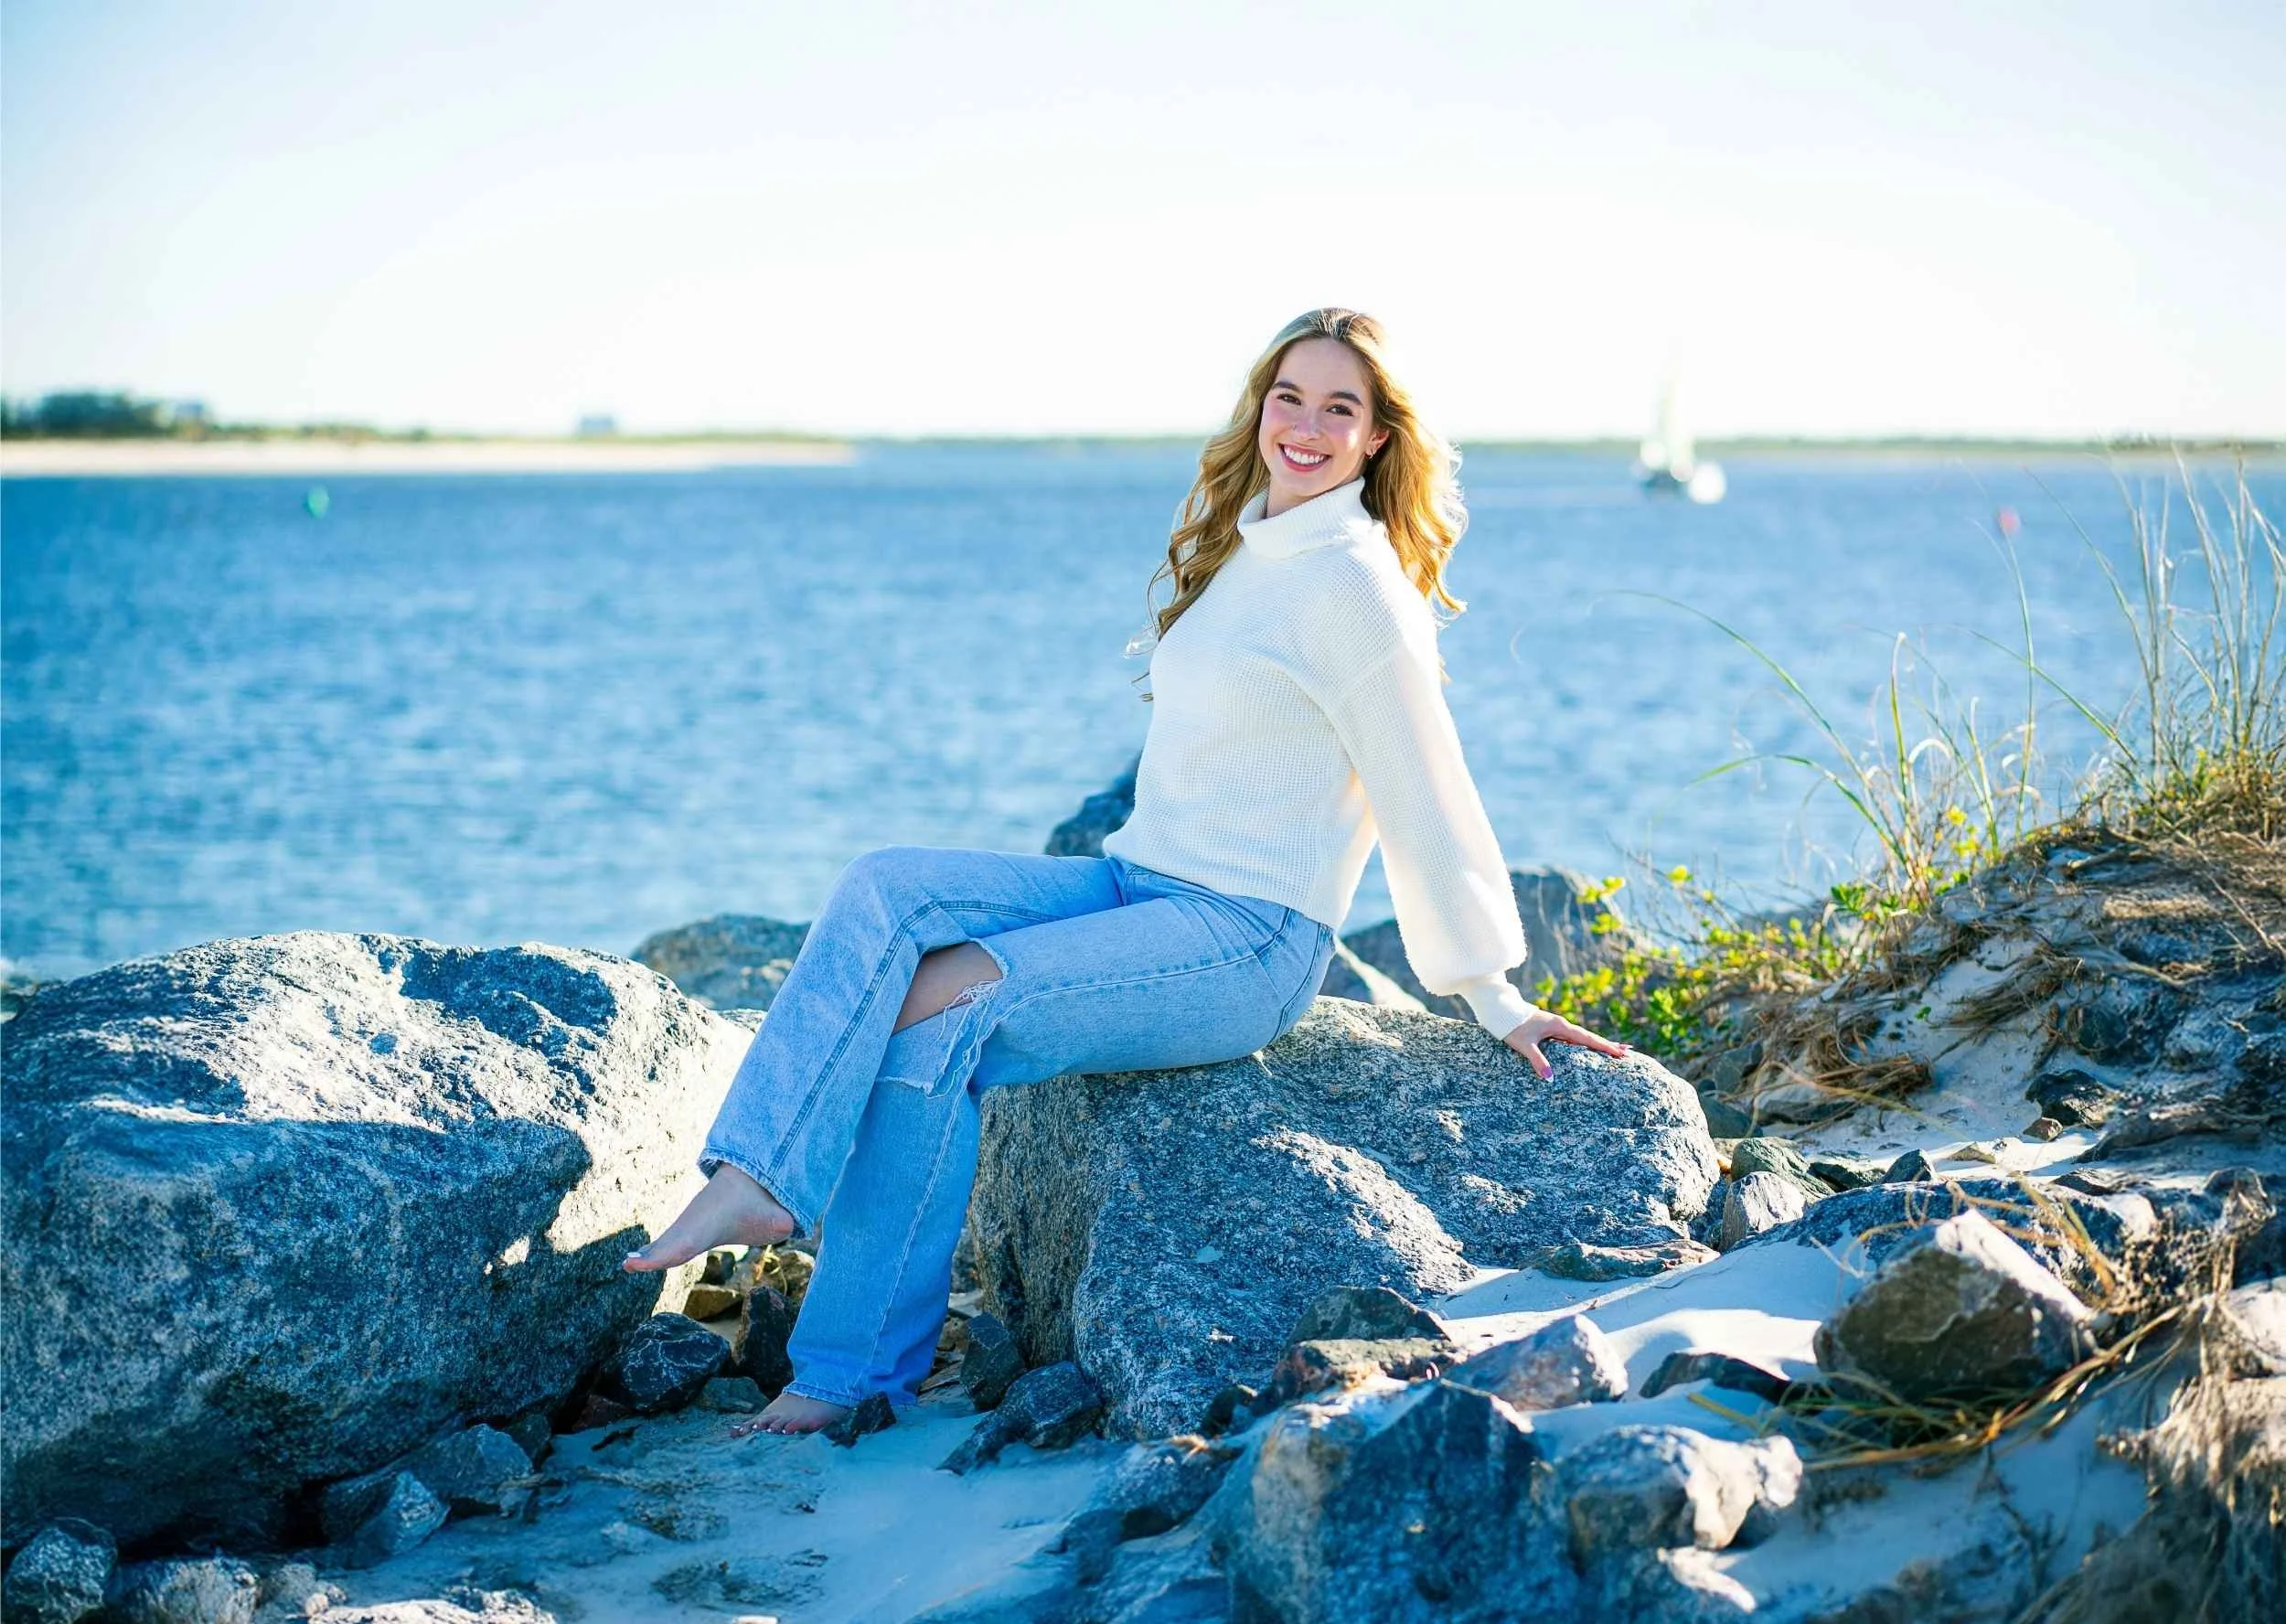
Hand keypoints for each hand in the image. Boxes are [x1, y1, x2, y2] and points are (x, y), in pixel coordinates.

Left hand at [1503, 1009, 1627, 1079]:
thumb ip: (1538, 1061)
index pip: (1588, 1039)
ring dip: (1597, 1044)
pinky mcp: (1549, 1029)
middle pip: (1589, 1037)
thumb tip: (1550, 1079)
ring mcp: (1556, 1027)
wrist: (1500, 1010)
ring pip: (1581, 1038)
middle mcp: (1561, 1025)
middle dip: (1607, 1045)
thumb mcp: (1525, 1045)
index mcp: (1560, 1027)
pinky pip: (1572, 1038)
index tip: (1621, 1053)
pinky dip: (1583, 1043)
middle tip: (1627, 1052)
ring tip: (1613, 1050)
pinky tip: (1587, 1048)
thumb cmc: (1512, 1026)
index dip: (1605, 1047)